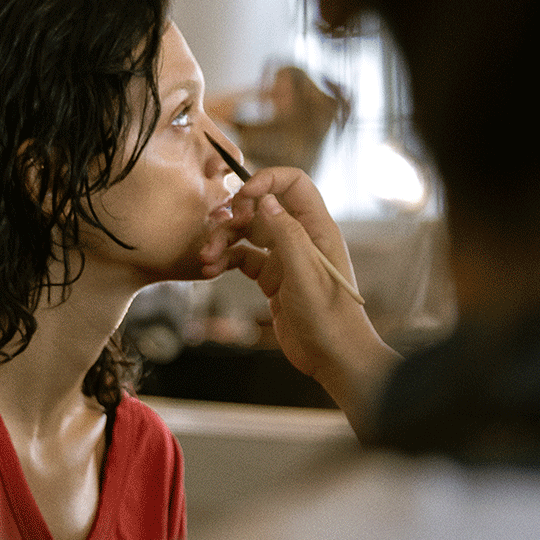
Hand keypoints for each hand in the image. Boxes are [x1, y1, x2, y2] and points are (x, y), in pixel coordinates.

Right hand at [198, 167, 399, 438]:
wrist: (333, 358)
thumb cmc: (329, 318)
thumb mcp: (305, 274)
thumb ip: (287, 234)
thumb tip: (266, 200)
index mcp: (317, 229)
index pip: (294, 184)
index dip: (267, 181)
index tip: (242, 195)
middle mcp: (301, 238)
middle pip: (262, 207)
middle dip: (235, 213)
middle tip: (215, 227)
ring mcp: (285, 258)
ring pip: (247, 234)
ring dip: (223, 240)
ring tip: (206, 257)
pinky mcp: (272, 279)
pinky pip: (243, 259)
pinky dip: (225, 261)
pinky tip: (210, 271)